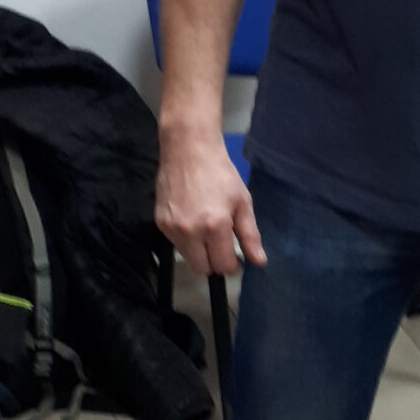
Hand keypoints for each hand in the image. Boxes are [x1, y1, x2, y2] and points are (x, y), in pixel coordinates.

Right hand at [156, 127, 266, 277]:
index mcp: (215, 226)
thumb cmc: (220, 173)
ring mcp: (172, 228)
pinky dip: (186, 239)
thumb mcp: (242, 202)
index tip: (237, 259)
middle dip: (215, 263)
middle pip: (203, 269)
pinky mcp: (160, 222)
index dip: (233, 266)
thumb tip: (259, 262)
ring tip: (206, 229)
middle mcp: (190, 231)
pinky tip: (192, 220)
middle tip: (222, 248)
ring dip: (199, 252)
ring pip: (188, 257)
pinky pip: (176, 243)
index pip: (223, 265)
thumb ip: (250, 235)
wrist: (188, 149)